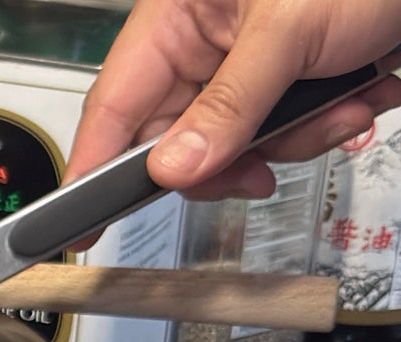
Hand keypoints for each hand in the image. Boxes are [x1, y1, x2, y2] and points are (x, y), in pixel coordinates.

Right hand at [64, 0, 400, 199]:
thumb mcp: (289, 34)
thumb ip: (228, 107)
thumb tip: (174, 168)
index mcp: (176, 15)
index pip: (114, 102)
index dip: (94, 165)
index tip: (81, 223)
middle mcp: (202, 40)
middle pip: (177, 136)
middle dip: (229, 159)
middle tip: (260, 172)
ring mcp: (244, 63)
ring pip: (235, 144)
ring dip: (294, 141)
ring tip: (342, 107)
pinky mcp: (286, 79)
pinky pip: (280, 132)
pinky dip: (322, 127)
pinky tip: (357, 97)